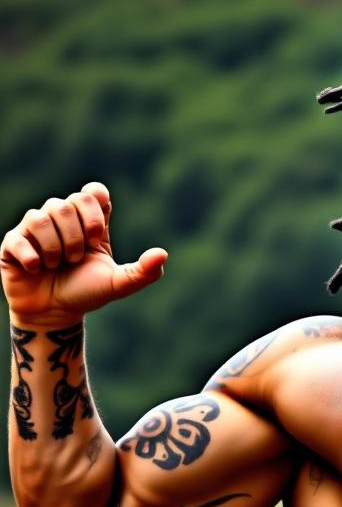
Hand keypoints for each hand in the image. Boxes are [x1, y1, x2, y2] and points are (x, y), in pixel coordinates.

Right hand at [1, 182, 166, 326]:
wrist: (55, 314)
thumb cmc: (87, 293)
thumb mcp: (119, 284)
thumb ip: (143, 271)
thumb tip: (163, 254)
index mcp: (89, 223)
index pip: (93, 192)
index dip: (95, 209)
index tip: (97, 236)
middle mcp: (62, 220)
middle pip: (68, 203)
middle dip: (76, 235)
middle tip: (77, 258)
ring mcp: (35, 229)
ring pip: (42, 215)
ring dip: (56, 246)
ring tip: (59, 265)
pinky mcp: (13, 242)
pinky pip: (19, 236)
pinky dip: (33, 256)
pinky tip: (39, 269)